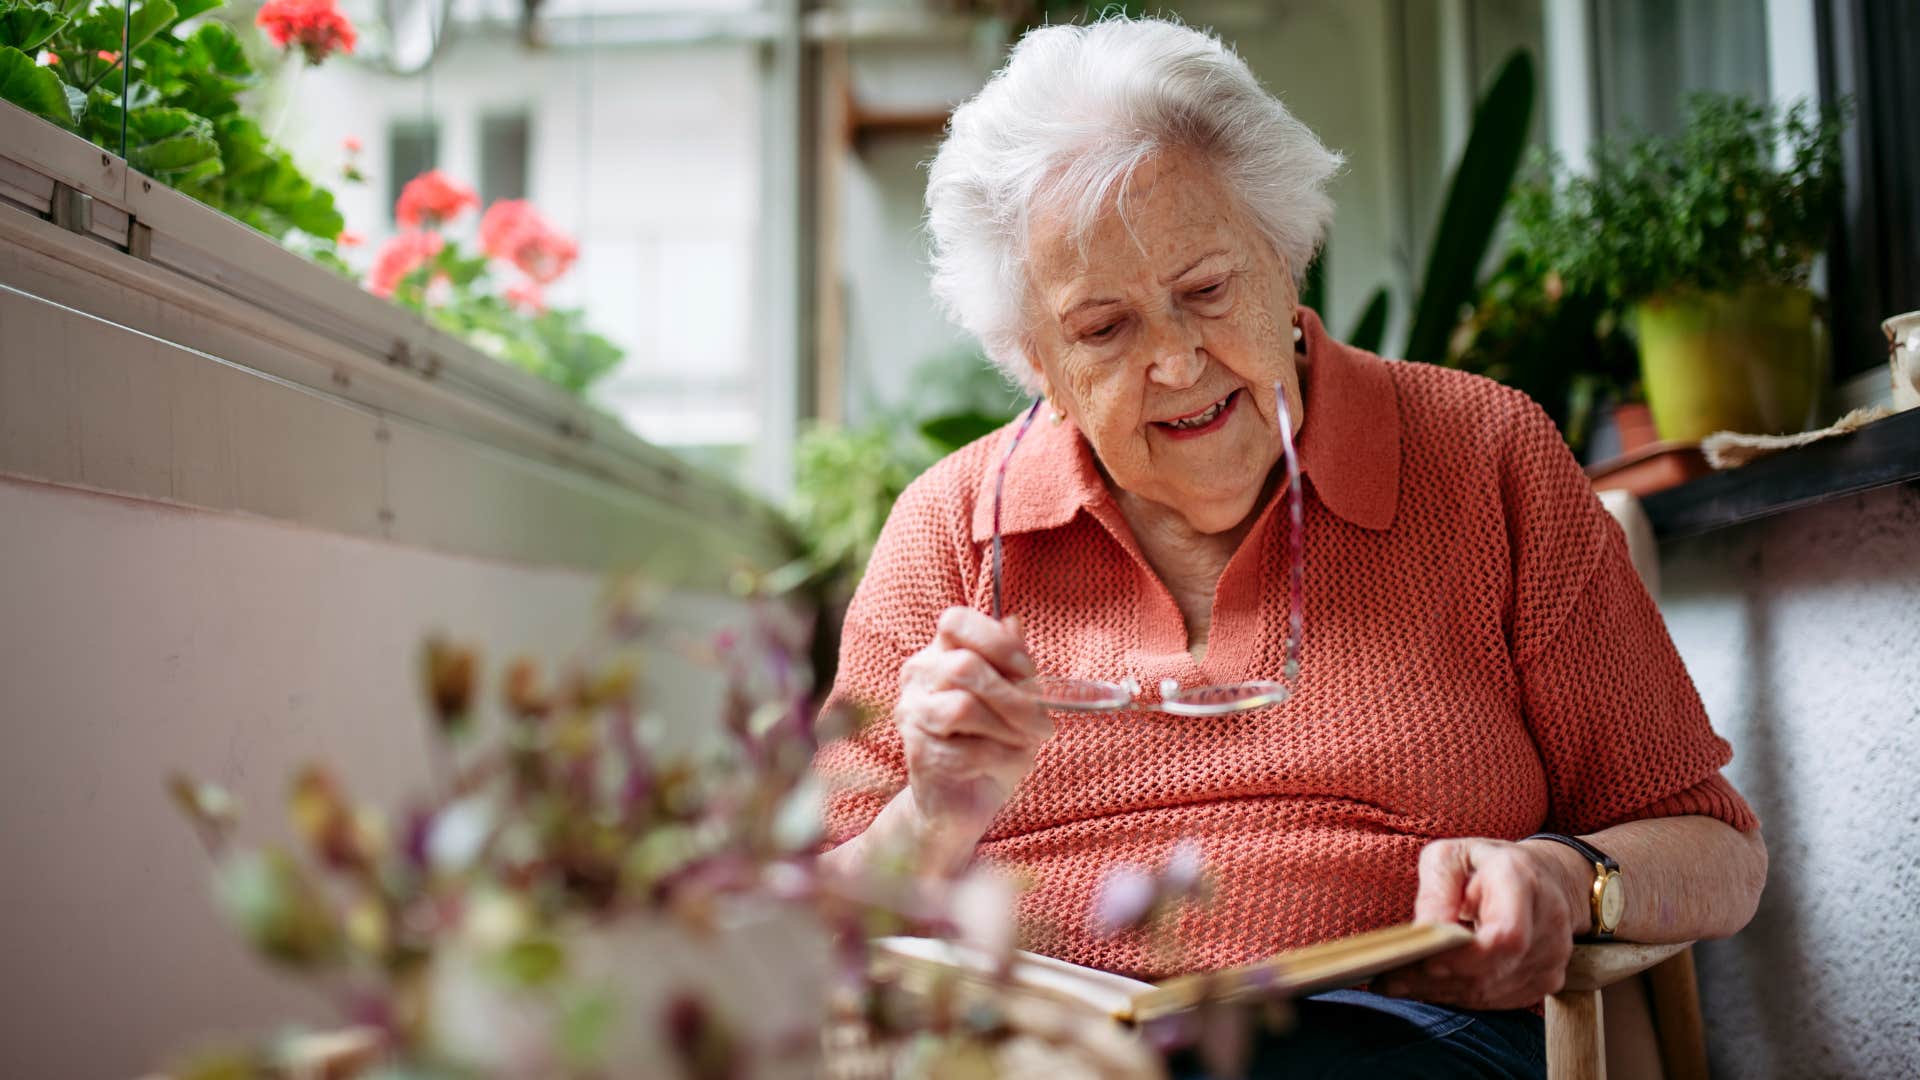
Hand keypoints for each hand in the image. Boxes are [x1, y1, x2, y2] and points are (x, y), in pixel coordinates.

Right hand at [895, 607, 1053, 851]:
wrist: (960, 805)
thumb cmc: (988, 746)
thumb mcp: (1010, 701)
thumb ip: (1010, 664)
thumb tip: (1014, 623)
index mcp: (939, 655)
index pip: (955, 621)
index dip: (997, 641)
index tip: (1028, 672)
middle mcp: (917, 679)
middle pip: (964, 667)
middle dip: (1015, 696)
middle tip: (1043, 721)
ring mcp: (912, 717)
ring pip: (963, 707)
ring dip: (1010, 728)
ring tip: (1028, 742)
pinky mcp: (919, 756)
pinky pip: (969, 750)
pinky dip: (1004, 757)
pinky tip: (1011, 763)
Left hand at [1376, 837, 1591, 1009]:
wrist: (1543, 878)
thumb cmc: (1486, 863)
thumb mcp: (1451, 855)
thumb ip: (1435, 889)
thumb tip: (1424, 932)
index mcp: (1522, 881)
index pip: (1505, 935)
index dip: (1463, 956)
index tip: (1420, 959)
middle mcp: (1548, 922)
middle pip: (1491, 970)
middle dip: (1436, 978)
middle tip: (1389, 979)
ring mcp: (1553, 957)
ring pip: (1489, 991)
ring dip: (1440, 991)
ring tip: (1397, 983)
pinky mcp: (1546, 981)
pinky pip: (1496, 999)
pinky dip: (1458, 995)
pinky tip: (1427, 986)